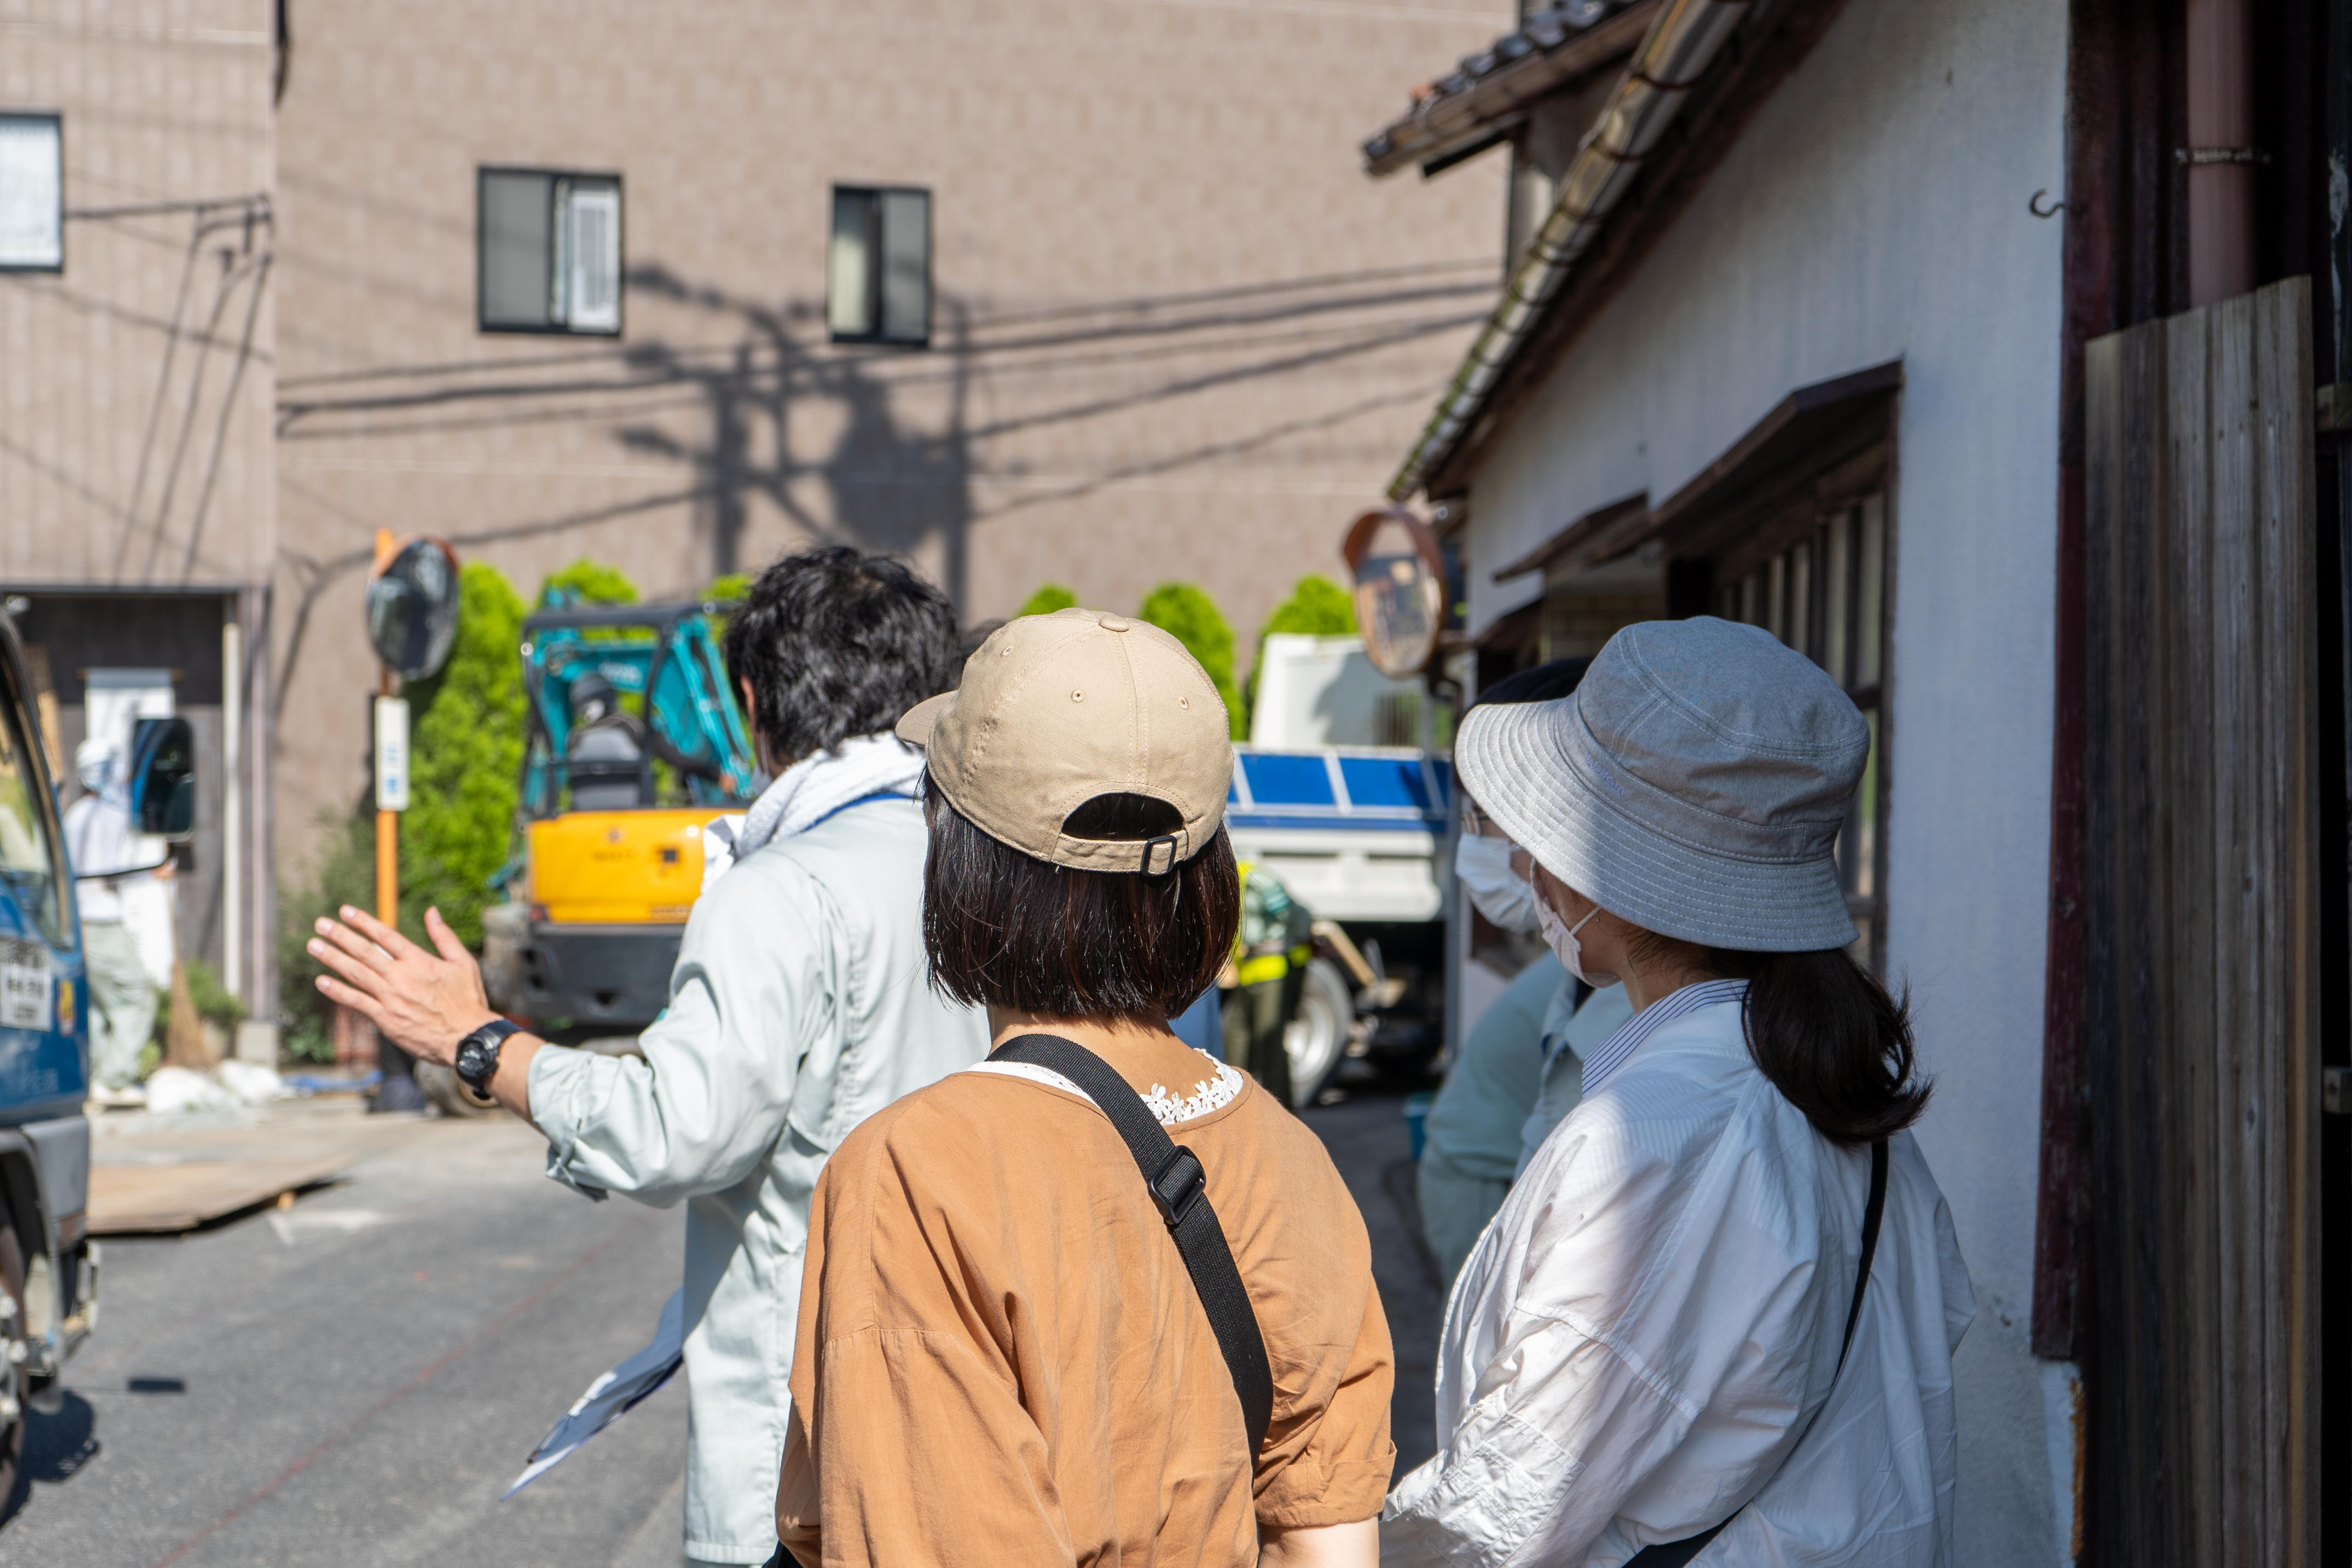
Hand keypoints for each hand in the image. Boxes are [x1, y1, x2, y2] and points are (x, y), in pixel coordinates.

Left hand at [308, 905, 496, 1066]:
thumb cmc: (467, 1000)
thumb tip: (431, 911)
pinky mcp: (385, 1018)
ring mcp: (391, 998)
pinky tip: (321, 981)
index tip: (345, 911)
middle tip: (320, 924)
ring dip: (332, 958)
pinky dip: (338, 991)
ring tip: (313, 945)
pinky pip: (356, 1002)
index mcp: (419, 961)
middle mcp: (401, 977)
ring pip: (356, 973)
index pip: (386, 936)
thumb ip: (444, 936)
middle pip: (365, 951)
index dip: (364, 922)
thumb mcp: (463, 963)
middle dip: (340, 935)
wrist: (466, 1038)